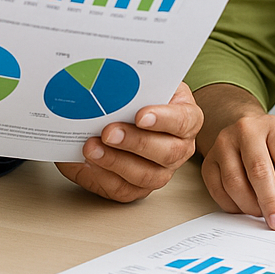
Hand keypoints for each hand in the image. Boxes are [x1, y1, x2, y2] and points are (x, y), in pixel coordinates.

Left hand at [55, 82, 203, 202]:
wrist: (119, 116)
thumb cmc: (136, 99)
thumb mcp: (141, 84)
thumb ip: (135, 84)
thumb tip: (114, 83)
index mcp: (186, 118)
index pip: (184, 120)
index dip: (164, 119)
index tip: (141, 116)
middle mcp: (179, 148)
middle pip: (167, 152)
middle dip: (135, 142)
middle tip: (109, 132)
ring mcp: (160, 172)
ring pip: (145, 175)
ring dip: (115, 161)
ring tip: (91, 147)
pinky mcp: (137, 189)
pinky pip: (123, 189)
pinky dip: (103, 176)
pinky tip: (88, 163)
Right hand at [195, 83, 274, 229]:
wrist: (243, 130)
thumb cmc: (272, 146)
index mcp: (274, 127)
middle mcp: (246, 130)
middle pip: (258, 170)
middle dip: (271, 202)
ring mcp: (223, 144)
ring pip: (235, 182)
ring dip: (251, 206)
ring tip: (263, 214)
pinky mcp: (209, 160)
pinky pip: (218, 190)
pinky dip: (234, 206)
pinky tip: (245, 207)